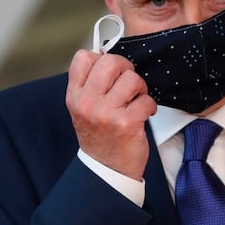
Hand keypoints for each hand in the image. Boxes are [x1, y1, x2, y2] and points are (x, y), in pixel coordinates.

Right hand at [66, 50, 156, 180]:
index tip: (110, 72)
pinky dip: (150, 106)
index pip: (83, 57)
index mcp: (75, 96)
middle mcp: (87, 103)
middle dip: (126, 69)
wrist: (106, 169)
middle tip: (129, 83)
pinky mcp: (126, 123)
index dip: (102, 58)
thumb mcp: (85, 109)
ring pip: (133, 79)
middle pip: (111, 61)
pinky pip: (146, 99)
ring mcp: (106, 113)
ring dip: (140, 89)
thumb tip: (106, 54)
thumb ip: (92, 84)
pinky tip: (143, 114)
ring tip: (135, 101)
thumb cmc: (100, 137)